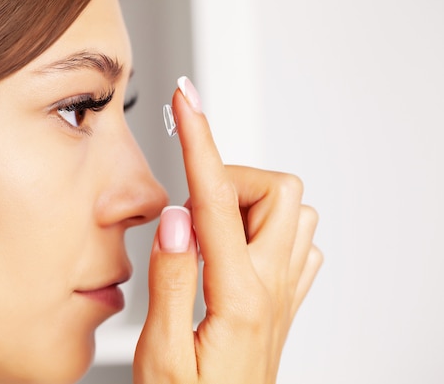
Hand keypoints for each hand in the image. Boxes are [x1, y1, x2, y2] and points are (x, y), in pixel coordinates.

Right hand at [133, 77, 322, 383]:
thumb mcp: (162, 355)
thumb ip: (171, 278)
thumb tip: (176, 216)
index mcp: (238, 295)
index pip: (215, 198)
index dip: (199, 140)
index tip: (187, 102)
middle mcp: (271, 286)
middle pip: (278, 189)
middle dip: (230, 179)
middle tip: (191, 210)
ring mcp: (284, 291)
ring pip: (292, 210)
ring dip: (247, 204)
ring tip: (208, 234)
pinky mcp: (283, 298)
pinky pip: (296, 240)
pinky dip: (266, 227)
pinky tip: (234, 248)